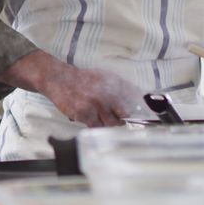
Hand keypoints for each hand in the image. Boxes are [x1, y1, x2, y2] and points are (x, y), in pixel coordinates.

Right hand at [0, 51, 143, 127]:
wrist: (59, 79)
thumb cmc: (82, 79)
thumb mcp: (102, 77)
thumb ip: (118, 87)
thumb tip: (137, 97)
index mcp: (113, 86)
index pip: (132, 102)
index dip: (138, 115)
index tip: (144, 122)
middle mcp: (106, 95)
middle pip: (123, 117)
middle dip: (123, 122)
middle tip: (120, 124)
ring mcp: (95, 106)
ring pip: (110, 124)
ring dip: (109, 125)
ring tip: (103, 122)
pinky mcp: (84, 114)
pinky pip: (96, 127)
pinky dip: (97, 128)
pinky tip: (93, 122)